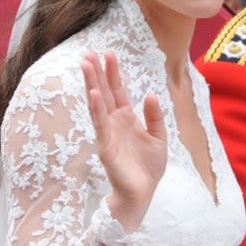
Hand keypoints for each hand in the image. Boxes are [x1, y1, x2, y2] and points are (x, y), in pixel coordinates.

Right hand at [81, 51, 166, 231]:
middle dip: (97, 73)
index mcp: (127, 119)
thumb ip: (155, 117)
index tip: (108, 53)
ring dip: (92, 85)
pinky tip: (94, 94)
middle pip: (104, 93)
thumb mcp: (159, 137)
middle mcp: (115, 123)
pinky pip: (100, 126)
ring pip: (98, 105)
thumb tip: (151, 95)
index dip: (113, 73)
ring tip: (86, 66)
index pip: (118, 91)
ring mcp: (108, 134)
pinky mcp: (106, 148)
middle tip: (88, 52)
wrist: (143, 193)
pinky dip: (97, 110)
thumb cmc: (148, 167)